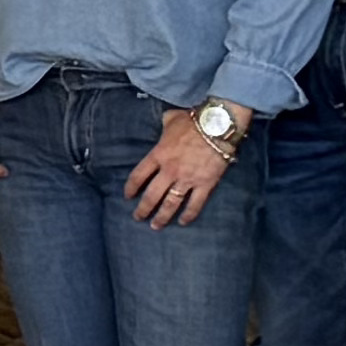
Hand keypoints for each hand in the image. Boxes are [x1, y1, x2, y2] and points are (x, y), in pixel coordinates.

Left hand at [126, 107, 238, 225]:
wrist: (218, 124)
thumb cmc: (192, 120)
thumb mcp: (171, 119)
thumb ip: (164, 125)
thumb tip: (163, 121)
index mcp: (158, 155)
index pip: (138, 176)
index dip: (130, 188)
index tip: (127, 196)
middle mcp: (170, 171)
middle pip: (151, 195)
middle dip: (143, 209)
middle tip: (138, 218)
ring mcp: (187, 179)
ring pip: (171, 204)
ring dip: (162, 217)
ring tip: (156, 226)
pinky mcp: (205, 184)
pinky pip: (195, 204)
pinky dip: (189, 215)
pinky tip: (183, 222)